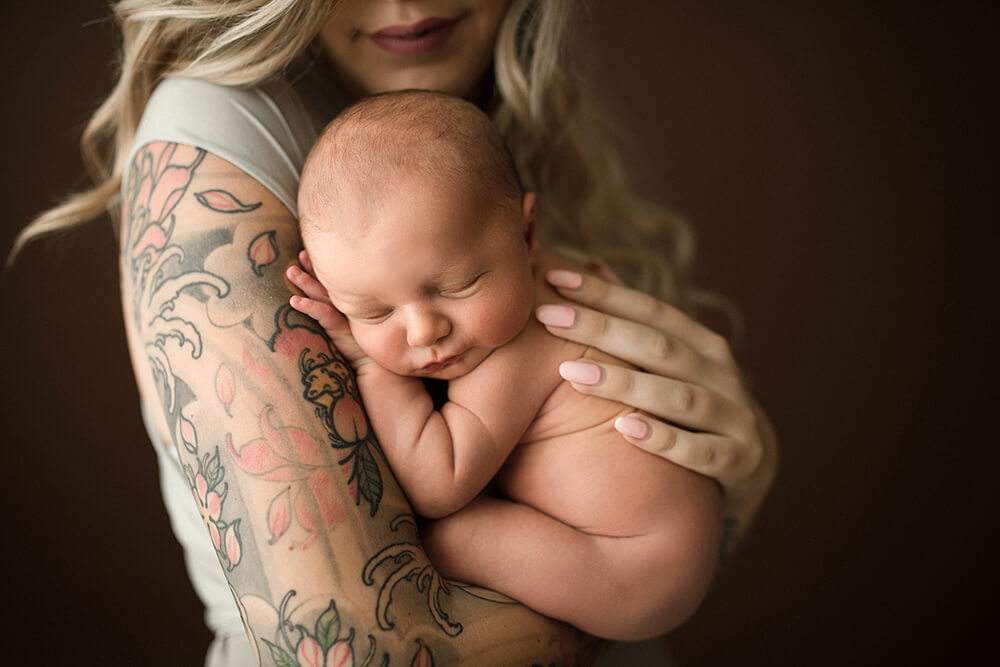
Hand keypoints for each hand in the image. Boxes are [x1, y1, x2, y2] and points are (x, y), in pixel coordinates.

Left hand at [286, 250, 369, 368]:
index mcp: (349, 306)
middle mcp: (348, 307)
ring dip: (306, 283)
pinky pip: (323, 314)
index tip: (304, 256)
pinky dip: (309, 307)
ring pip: (323, 295)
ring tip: (290, 272)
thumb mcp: (349, 331)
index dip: (318, 270)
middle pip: (327, 284)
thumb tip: (320, 315)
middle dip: (312, 269)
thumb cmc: (362, 351)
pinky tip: (294, 302)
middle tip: (299, 256)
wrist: (377, 368)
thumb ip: (336, 319)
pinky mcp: (341, 328)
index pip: (331, 284)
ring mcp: (345, 316)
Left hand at [535, 268, 776, 530]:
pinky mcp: (737, 460)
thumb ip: (633, 317)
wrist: (748, 461)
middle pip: (658, 347)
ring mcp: (732, 416)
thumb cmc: (688, 398)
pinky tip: (623, 428)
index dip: (604, 294)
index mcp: (702, 342)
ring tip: (572, 374)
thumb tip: (591, 265)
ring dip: (625, 383)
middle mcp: (720, 373)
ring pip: (678, 397)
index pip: (650, 310)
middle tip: (548, 318)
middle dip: (600, 330)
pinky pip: (699, 451)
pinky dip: (663, 439)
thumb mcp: (669, 358)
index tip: (555, 280)